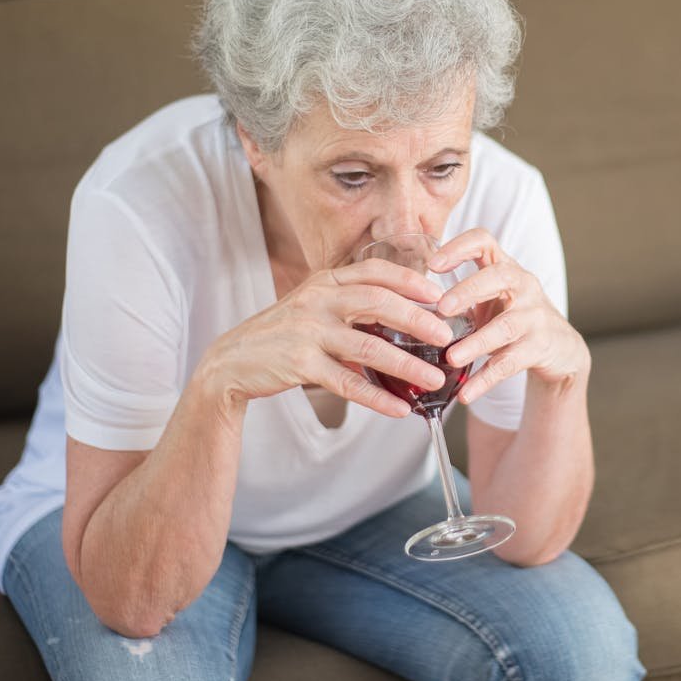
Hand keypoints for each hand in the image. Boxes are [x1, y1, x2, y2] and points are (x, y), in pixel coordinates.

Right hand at [200, 259, 456, 417]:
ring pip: (369, 346)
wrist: (233, 361)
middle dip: (418, 319)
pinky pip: (348, 383)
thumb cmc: (283, 334)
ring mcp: (308, 331)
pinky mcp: (300, 364)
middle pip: (378, 303)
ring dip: (407, 365)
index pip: (375, 271)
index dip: (410, 280)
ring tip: (435, 379)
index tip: (439, 293)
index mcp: (325, 281)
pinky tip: (400, 409)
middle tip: (447, 336)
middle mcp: (317, 300)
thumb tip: (404, 317)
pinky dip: (378, 397)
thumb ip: (351, 305)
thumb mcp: (314, 307)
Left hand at [429, 229, 589, 403]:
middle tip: (443, 308)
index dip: (459, 247)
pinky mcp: (540, 346)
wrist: (559, 348)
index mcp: (504, 267)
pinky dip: (486, 380)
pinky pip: (510, 363)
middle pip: (499, 276)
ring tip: (451, 357)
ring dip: (476, 342)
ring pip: (506, 326)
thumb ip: (456, 296)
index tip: (433, 264)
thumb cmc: (512, 317)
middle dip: (469, 290)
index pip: (484, 241)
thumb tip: (402, 306)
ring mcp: (535, 316)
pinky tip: (466, 393)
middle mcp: (523, 285)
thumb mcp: (488, 299)